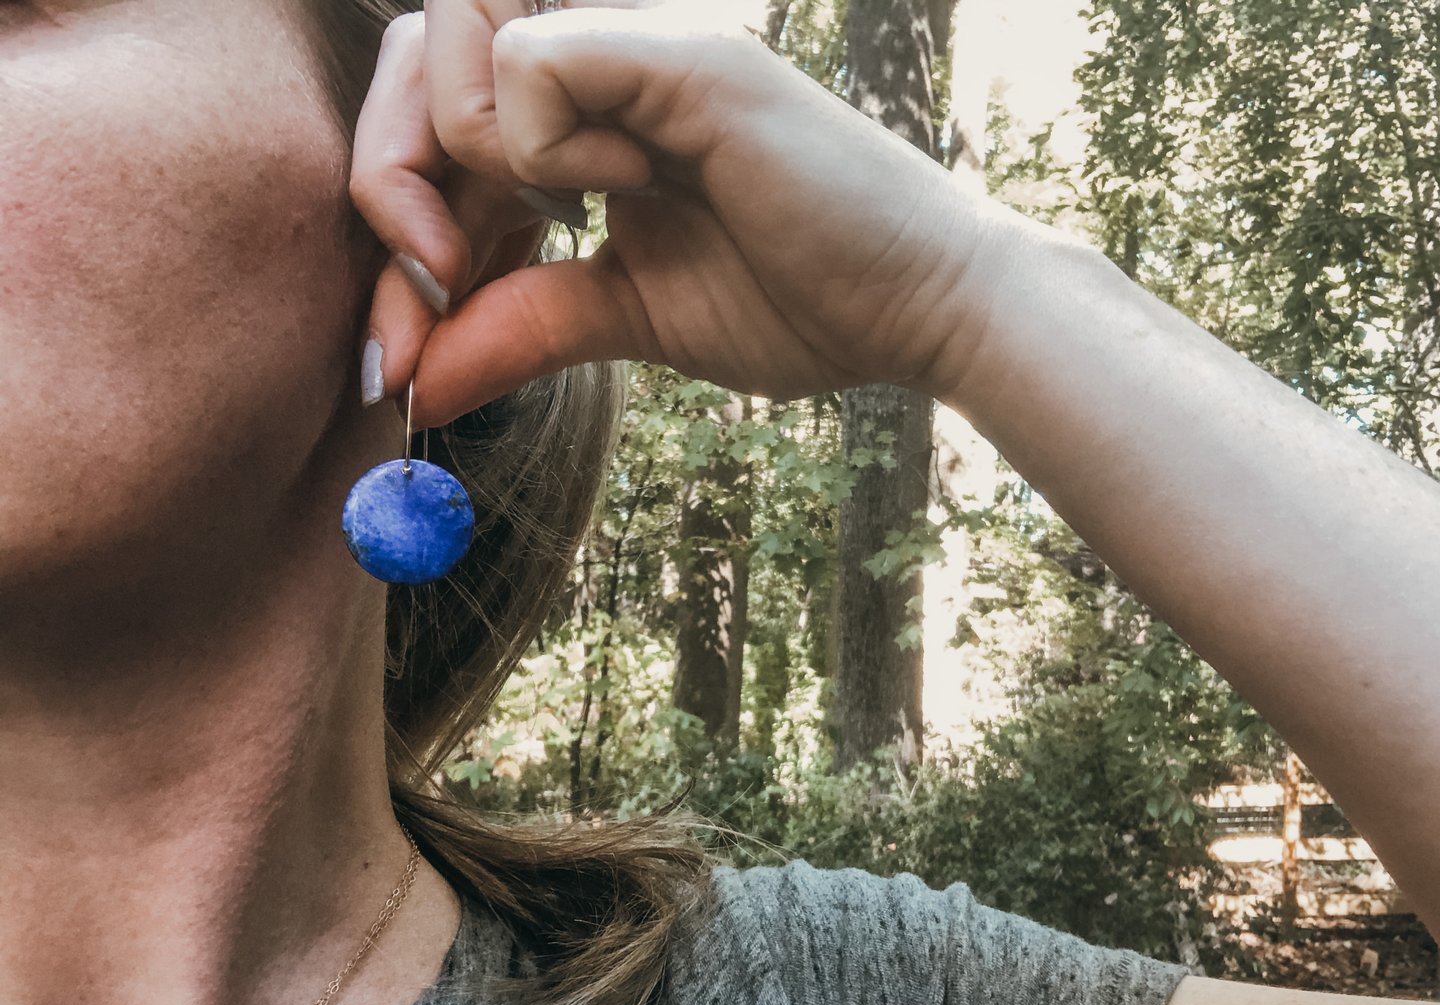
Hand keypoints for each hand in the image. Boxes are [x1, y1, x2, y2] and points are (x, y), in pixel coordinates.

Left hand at [350, 0, 994, 426]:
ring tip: (563, 220)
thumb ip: (518, 327)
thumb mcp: (624, 320)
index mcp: (582, 112)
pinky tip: (630, 188)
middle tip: (435, 286)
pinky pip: (534, 61)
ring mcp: (638, 39)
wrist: (912, 311)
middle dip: (386, 182)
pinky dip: (547, 147)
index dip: (389, 213)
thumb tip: (411, 388)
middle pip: (411, 56)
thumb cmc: (792, 300)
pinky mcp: (680, 55)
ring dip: (467, 160)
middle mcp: (599, 55)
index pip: (426, 115)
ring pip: (454, 40)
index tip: (403, 339)